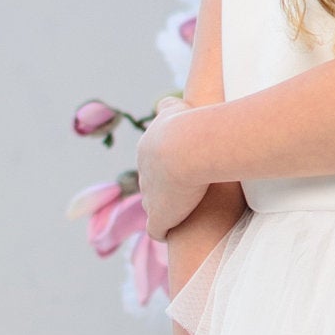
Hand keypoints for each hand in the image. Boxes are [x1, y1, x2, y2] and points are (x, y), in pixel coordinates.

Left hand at [137, 106, 210, 239]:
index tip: (184, 174)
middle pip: (151, 186)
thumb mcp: (176, 108)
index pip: (153, 163)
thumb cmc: (190, 125)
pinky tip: (175, 232)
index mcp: (148, 149)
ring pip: (152, 207)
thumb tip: (163, 102)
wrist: (188, 147)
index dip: (168, 169)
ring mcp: (150, 197)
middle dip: (165, 191)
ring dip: (165, 212)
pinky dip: (165, 230)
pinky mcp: (159, 217)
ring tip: (182, 219)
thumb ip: (168, 106)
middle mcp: (144, 173)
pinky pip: (156, 229)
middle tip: (187, 196)